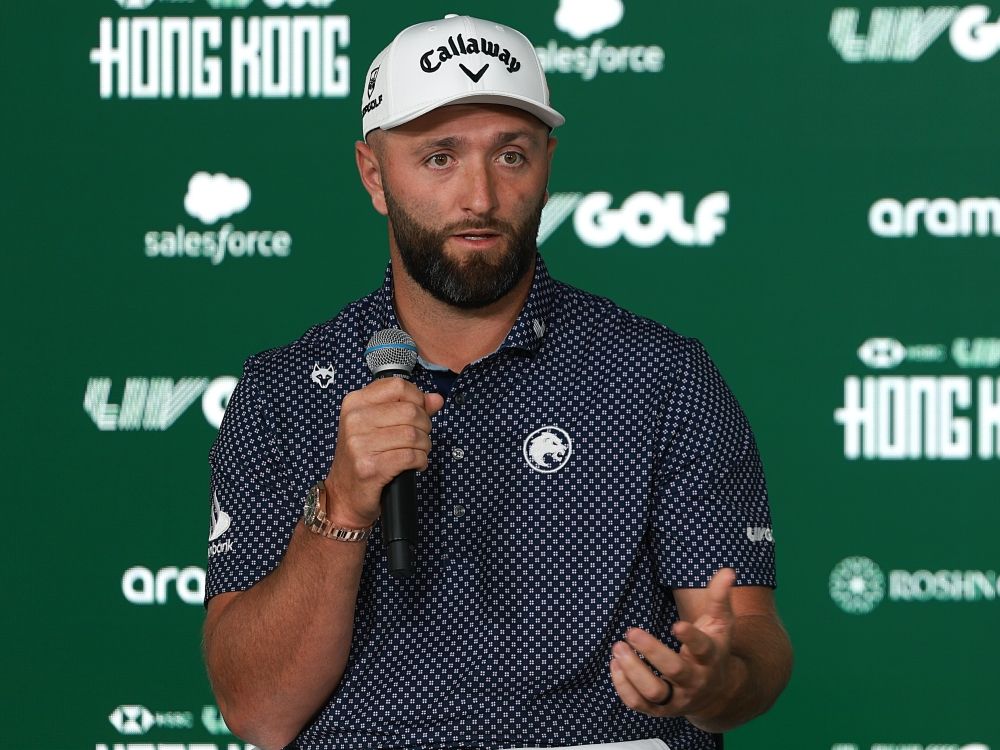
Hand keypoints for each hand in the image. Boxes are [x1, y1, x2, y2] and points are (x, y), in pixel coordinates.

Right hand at [324, 377, 443, 527]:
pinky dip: (421, 461)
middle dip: (425, 426)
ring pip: (413, 435)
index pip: (398, 386)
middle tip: (419, 438)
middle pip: (411, 411)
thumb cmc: (363, 457)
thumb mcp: (378, 425)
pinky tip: (414, 464)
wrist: (344, 495)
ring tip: (417, 452)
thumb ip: (408, 407)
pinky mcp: (370, 467)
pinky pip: (411, 456)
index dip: (417, 398)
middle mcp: (354, 420)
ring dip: (424, 446)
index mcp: (355, 403)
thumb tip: (436, 399)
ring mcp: (360, 444)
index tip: (419, 412)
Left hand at [609, 568, 737, 719]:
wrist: (719, 693)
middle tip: (631, 631)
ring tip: (618, 648)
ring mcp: (678, 698)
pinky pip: (639, 705)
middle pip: (675, 671)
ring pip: (654, 692)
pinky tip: (615, 664)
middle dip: (652, 651)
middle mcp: (695, 681)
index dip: (691, 637)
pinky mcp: (661, 709)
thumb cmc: (714, 649)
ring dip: (632, 671)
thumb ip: (719, 597)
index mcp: (710, 657)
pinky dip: (623, 688)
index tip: (675, 625)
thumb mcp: (720, 623)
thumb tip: (728, 571)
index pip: (703, 648)